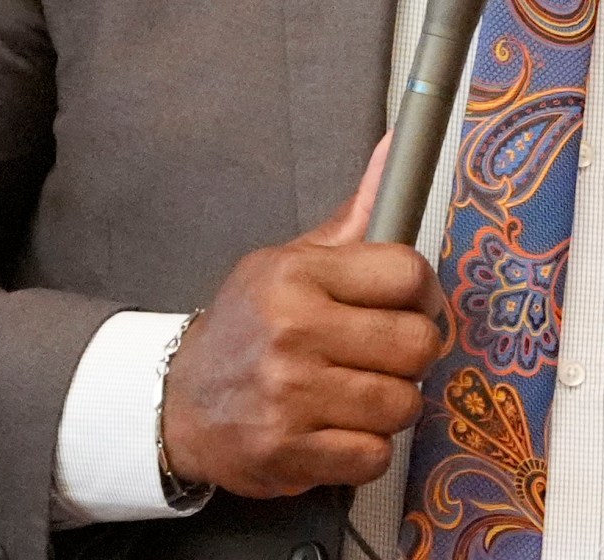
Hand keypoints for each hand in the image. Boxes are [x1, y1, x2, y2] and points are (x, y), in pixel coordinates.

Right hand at [160, 138, 447, 496]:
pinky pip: (374, 456)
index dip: (424, 293)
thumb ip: (355, 216)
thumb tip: (394, 146)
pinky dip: (366, 450)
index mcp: (297, 275)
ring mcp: (289, 396)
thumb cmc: (251, 326)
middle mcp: (293, 331)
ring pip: (403, 404)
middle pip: (417, 344)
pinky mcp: (288, 452)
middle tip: (388, 356)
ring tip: (360, 394)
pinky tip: (339, 429)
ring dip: (392, 405)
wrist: (180, 402)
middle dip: (413, 355)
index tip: (411, 305)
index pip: (408, 273)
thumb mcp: (293, 260)